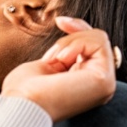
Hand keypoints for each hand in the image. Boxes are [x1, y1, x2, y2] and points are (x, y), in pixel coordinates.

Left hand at [1, 17, 117, 122]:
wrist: (20, 105)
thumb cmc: (25, 90)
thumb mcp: (49, 63)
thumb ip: (66, 52)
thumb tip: (72, 28)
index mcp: (87, 83)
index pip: (94, 48)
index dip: (79, 29)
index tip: (60, 21)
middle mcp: (99, 85)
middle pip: (98, 40)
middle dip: (75, 34)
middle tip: (54, 48)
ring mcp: (105, 84)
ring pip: (99, 38)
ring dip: (71, 41)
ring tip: (55, 59)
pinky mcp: (105, 79)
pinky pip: (99, 41)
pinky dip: (77, 43)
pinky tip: (62, 59)